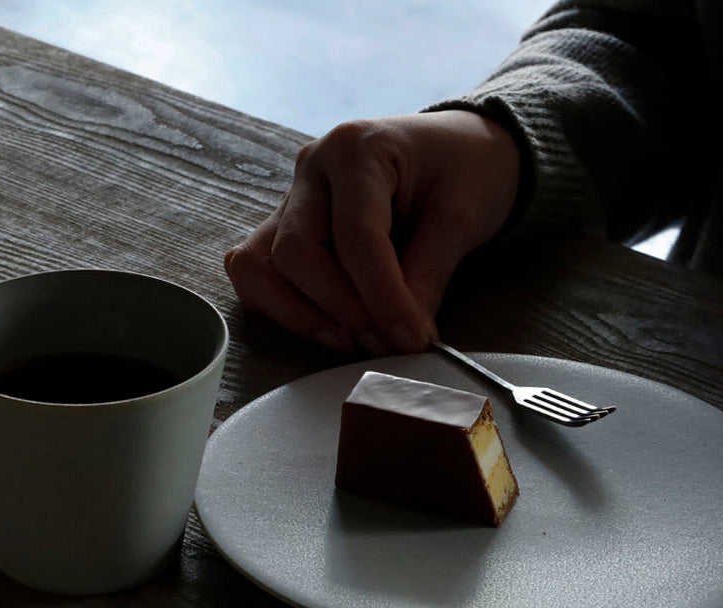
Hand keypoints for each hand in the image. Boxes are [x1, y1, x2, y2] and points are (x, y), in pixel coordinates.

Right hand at [224, 110, 520, 354]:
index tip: (410, 340)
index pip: (356, 234)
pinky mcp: (284, 227)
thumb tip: (406, 340)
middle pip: (297, 251)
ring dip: (302, 314)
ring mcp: (291, 197)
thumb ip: (428, 275)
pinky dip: (282, 307)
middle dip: (342, 308)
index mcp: (357, 149)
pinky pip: (257, 272)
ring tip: (354, 343)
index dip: (381, 295)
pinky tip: (328, 329)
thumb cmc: (465, 170)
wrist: (459, 147)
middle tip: (388, 345)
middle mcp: (312, 168)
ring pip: (262, 265)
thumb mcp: (462, 216)